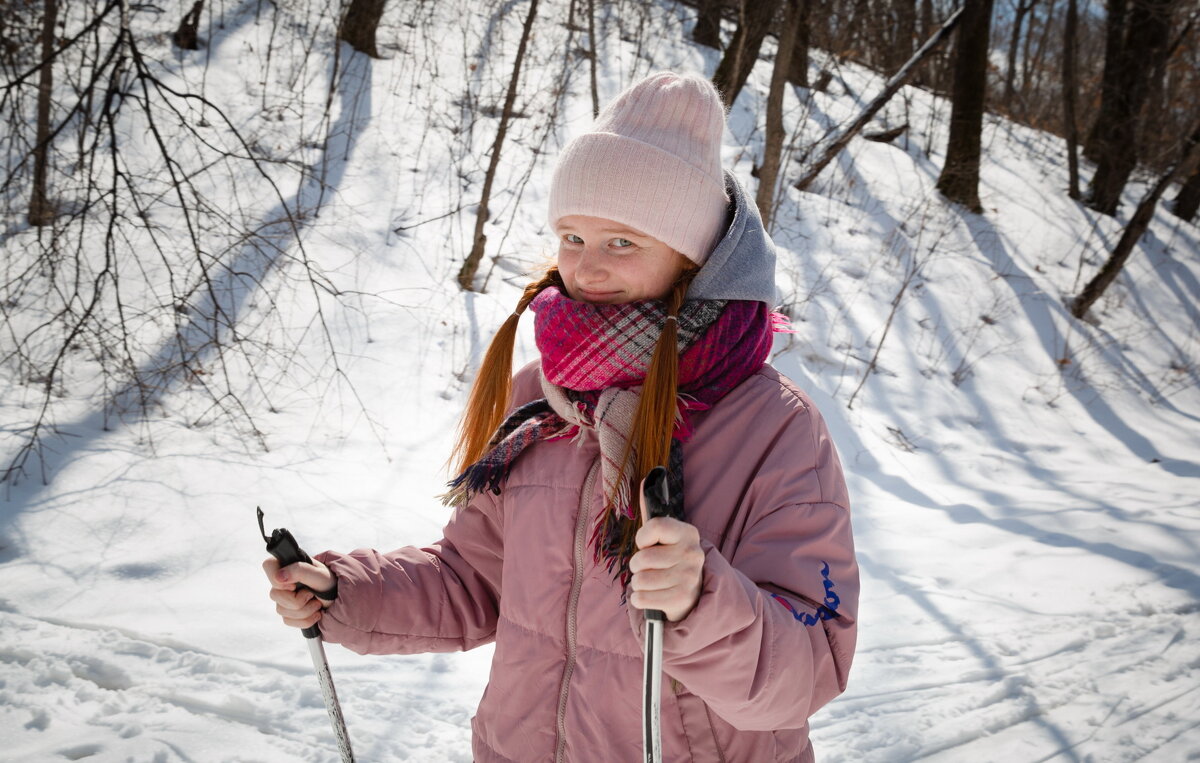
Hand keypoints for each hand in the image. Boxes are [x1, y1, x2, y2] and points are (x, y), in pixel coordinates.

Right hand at [263, 556, 335, 629]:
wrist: (339, 599)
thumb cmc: (330, 582)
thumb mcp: (319, 574)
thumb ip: (300, 571)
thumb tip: (279, 577)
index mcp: (289, 565)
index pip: (268, 565)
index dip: (278, 578)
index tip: (294, 586)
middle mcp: (283, 581)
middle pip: (275, 595)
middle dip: (297, 600)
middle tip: (312, 594)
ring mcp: (284, 597)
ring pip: (281, 610)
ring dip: (304, 611)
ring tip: (317, 604)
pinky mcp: (288, 612)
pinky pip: (287, 621)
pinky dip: (305, 620)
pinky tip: (315, 614)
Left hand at [628, 477, 704, 622]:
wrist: (691, 595)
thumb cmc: (669, 561)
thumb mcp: (663, 536)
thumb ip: (652, 510)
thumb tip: (645, 478)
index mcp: (688, 533)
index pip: (654, 526)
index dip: (642, 538)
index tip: (646, 544)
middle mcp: (692, 553)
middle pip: (642, 557)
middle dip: (637, 565)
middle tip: (648, 568)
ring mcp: (689, 577)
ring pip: (640, 580)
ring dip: (639, 583)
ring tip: (652, 582)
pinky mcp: (682, 599)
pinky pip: (642, 598)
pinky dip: (640, 599)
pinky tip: (651, 596)